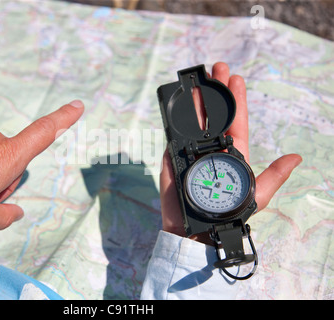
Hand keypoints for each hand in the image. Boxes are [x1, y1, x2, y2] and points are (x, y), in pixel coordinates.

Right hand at [160, 62, 301, 242]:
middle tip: (217, 68)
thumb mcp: (256, 195)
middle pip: (213, 115)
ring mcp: (189, 152)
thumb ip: (273, 175)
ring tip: (197, 81)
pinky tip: (177, 104)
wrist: (195, 231)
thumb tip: (296, 157)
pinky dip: (174, 120)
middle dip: (216, 91)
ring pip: (192, 121)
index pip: (235, 121)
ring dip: (195, 100)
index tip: (236, 78)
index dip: (236, 100)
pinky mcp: (172, 158)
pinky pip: (173, 136)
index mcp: (231, 153)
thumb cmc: (226, 215)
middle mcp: (209, 149)